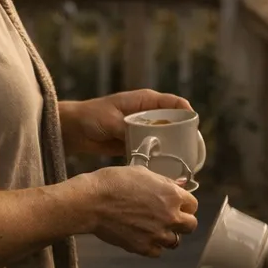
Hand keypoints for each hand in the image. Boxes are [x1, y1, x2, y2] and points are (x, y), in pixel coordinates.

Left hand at [61, 90, 192, 156]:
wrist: (73, 129)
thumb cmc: (91, 116)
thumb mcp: (110, 120)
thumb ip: (127, 128)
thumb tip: (145, 141)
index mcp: (145, 101)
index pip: (174, 103)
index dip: (187, 113)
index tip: (193, 127)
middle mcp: (148, 113)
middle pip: (174, 121)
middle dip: (184, 134)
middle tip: (191, 150)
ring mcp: (142, 128)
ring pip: (165, 137)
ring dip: (172, 147)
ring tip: (181, 161)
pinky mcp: (136, 142)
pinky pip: (153, 148)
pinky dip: (159, 156)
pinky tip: (164, 167)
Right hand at [87, 164, 200, 256]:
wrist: (92, 202)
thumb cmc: (115, 182)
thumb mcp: (143, 173)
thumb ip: (166, 181)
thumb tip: (182, 183)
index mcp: (173, 195)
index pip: (193, 205)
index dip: (185, 204)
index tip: (176, 205)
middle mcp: (170, 216)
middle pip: (190, 226)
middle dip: (182, 222)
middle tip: (169, 218)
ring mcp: (158, 234)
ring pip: (175, 241)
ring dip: (168, 235)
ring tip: (154, 228)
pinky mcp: (143, 247)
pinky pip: (157, 252)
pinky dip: (153, 246)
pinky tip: (143, 237)